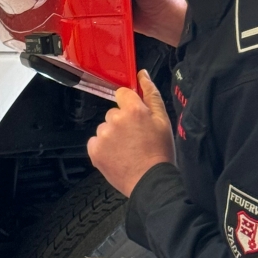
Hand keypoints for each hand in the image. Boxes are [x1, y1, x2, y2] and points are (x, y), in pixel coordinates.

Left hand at [87, 70, 175, 196]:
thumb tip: (142, 74)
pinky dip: (103, 148)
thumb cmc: (160, 152)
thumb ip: (151, 94)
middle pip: (113, 113)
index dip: (130, 105)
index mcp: (133, 110)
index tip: (136, 118)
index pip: (122, 93)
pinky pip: (96, 142)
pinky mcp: (94, 150)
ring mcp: (102, 135)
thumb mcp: (163, 121)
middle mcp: (114, 119)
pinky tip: (117, 156)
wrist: (151, 182)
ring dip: (113, 136)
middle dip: (122, 122)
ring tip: (127, 150)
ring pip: (105, 128)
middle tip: (135, 139)